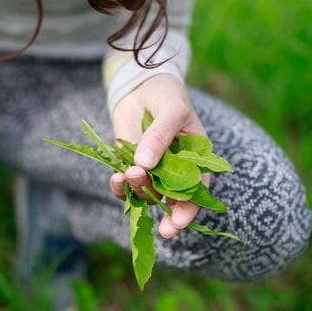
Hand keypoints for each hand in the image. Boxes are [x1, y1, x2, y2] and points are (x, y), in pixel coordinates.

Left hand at [108, 73, 209, 237]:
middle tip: (142, 188)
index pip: (195, 192)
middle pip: (168, 198)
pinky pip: (125, 186)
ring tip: (128, 172)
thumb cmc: (166, 94)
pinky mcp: (129, 166)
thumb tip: (145, 164)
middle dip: (156, 202)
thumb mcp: (171, 109)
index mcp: (195, 160)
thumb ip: (161, 135)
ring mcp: (151, 171)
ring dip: (136, 189)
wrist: (140, 86)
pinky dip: (119, 187)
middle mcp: (174, 171)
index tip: (175, 224)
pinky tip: (116, 178)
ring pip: (145, 193)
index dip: (187, 211)